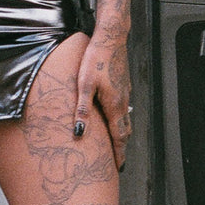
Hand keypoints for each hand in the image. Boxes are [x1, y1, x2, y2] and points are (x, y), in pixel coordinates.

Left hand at [72, 32, 131, 170]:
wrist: (111, 38)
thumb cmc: (96, 58)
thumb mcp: (84, 85)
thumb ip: (82, 109)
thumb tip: (79, 132)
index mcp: (114, 105)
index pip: (119, 136)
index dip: (119, 153)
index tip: (119, 167)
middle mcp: (122, 101)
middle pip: (125, 130)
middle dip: (122, 147)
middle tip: (119, 161)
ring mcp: (124, 92)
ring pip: (125, 119)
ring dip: (122, 133)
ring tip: (117, 144)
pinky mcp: (122, 84)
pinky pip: (123, 108)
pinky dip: (121, 119)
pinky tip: (113, 117)